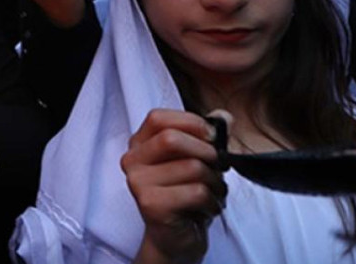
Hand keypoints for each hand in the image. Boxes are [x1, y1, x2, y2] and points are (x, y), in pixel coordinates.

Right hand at [122, 109, 225, 263]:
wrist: (176, 239)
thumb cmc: (185, 196)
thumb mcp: (197, 161)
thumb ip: (207, 136)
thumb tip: (224, 116)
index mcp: (139, 145)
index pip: (158, 118)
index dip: (190, 122)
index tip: (212, 137)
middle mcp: (132, 161)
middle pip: (171, 139)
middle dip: (207, 152)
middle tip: (218, 167)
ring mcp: (138, 183)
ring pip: (192, 168)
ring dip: (215, 183)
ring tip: (212, 194)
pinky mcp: (151, 204)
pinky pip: (196, 192)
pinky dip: (212, 201)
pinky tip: (206, 208)